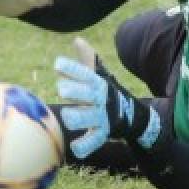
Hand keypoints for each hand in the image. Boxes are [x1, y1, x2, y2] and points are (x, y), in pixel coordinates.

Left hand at [55, 37, 162, 158]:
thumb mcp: (99, 75)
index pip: (85, 74)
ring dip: (80, 117)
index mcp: (97, 84)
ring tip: (68, 116)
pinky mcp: (103, 133)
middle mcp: (100, 99)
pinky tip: (76, 149)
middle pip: (89, 94)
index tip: (57, 65)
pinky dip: (86, 145)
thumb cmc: (106, 92)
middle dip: (76, 91)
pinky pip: (95, 140)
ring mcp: (102, 117)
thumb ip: (87, 60)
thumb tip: (77, 40)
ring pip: (91, 118)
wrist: (130, 114)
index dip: (72, 69)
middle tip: (61, 89)